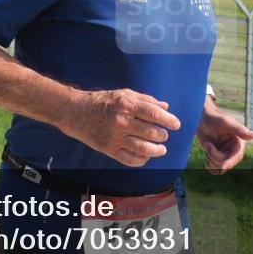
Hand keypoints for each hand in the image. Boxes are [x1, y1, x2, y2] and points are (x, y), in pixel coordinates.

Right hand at [65, 89, 180, 166]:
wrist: (76, 112)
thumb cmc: (103, 101)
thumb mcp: (124, 94)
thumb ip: (146, 100)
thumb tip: (165, 107)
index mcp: (126, 105)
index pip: (154, 114)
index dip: (168, 120)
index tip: (176, 124)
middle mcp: (121, 122)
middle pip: (151, 133)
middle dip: (163, 136)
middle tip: (164, 136)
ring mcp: (115, 137)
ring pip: (143, 149)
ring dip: (157, 151)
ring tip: (161, 149)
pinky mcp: (109, 149)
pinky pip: (130, 159)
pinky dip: (141, 160)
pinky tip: (146, 156)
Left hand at [195, 100, 252, 174]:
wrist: (200, 119)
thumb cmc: (214, 118)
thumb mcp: (225, 122)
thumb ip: (239, 130)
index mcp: (239, 143)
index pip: (236, 157)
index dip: (229, 163)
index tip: (222, 168)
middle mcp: (233, 151)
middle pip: (225, 163)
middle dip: (214, 156)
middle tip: (208, 144)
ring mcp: (225, 156)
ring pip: (218, 168)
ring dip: (209, 157)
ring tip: (207, 144)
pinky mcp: (217, 159)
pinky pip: (213, 170)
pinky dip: (207, 163)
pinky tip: (207, 150)